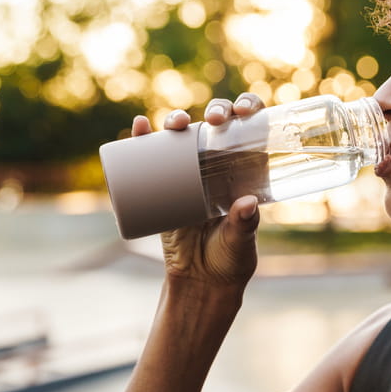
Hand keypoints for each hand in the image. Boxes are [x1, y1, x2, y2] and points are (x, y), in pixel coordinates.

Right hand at [133, 94, 265, 285]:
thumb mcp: (241, 242)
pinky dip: (142, 139)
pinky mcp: (163, 187)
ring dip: (177, 119)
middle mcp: (219, 166)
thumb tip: (248, 203)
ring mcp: (189, 174)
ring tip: (175, 123)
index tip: (242, 110)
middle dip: (216, 111)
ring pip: (184, 136)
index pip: (250, 130)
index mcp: (245, 171)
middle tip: (215, 120)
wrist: (200, 282)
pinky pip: (150, 158)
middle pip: (217, 125)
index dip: (247, 109)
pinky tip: (139, 126)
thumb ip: (244, 225)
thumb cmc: (230, 260)